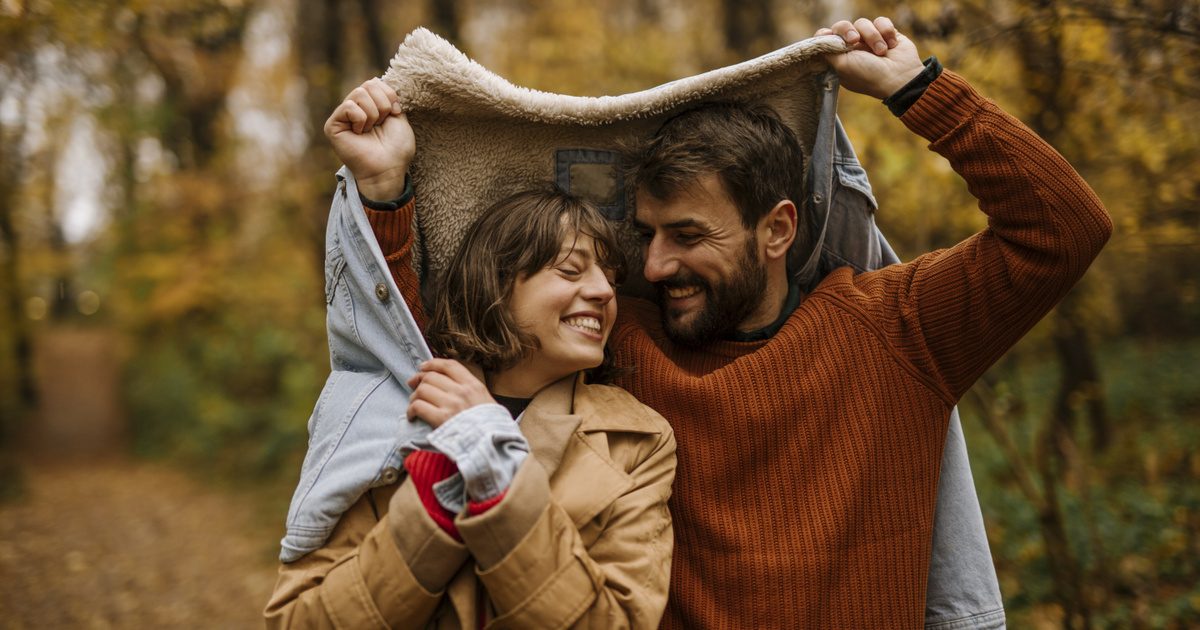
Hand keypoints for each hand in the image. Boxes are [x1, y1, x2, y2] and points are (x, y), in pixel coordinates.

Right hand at [323, 78, 414, 199]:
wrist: (388, 169)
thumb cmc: (396, 149)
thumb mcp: (399, 117)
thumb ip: (388, 97)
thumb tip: (376, 79)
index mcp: (370, 106)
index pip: (376, 82)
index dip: (390, 95)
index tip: (395, 113)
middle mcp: (355, 108)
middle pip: (368, 84)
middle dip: (383, 104)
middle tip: (381, 124)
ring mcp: (343, 116)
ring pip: (359, 93)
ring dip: (373, 114)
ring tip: (371, 130)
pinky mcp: (333, 125)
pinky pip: (349, 107)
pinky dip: (361, 120)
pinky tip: (360, 134)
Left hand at [406, 359, 495, 427]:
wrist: (491, 444)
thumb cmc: (490, 426)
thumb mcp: (487, 401)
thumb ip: (470, 391)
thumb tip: (448, 385)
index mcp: (474, 385)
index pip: (449, 366)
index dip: (432, 364)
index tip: (423, 367)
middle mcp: (461, 391)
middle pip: (431, 377)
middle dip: (418, 380)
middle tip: (413, 386)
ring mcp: (451, 404)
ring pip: (422, 390)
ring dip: (414, 397)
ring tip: (414, 404)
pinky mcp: (441, 419)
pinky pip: (418, 406)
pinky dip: (411, 410)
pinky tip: (413, 416)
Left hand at [816, 17, 923, 99]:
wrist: (900, 77)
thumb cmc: (869, 75)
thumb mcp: (842, 66)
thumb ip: (826, 52)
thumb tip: (818, 39)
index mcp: (840, 57)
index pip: (826, 38)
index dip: (827, 35)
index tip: (831, 37)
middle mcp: (853, 48)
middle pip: (842, 26)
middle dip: (848, 31)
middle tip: (855, 41)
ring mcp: (869, 40)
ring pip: (863, 23)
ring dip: (873, 37)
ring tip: (881, 51)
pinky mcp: (886, 33)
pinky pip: (881, 21)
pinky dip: (886, 32)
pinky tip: (892, 45)